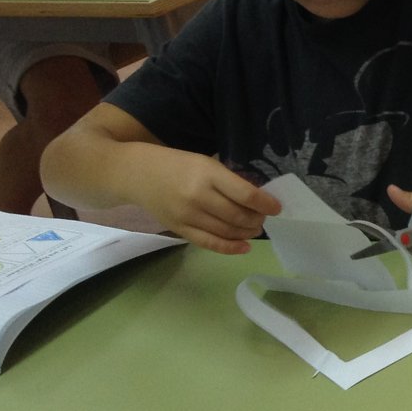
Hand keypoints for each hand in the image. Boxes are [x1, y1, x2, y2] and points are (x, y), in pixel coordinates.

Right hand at [143, 153, 281, 253]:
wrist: (134, 173)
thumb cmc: (175, 164)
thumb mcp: (205, 163)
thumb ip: (228, 180)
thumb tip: (259, 200)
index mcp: (207, 174)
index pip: (245, 194)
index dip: (265, 204)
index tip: (277, 208)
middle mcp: (198, 196)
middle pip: (238, 216)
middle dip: (257, 220)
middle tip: (264, 218)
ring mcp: (187, 215)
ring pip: (227, 231)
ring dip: (247, 233)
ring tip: (254, 228)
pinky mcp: (179, 229)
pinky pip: (209, 243)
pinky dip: (230, 247)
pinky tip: (244, 246)